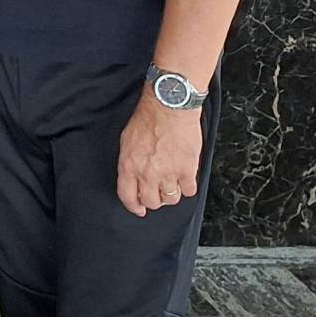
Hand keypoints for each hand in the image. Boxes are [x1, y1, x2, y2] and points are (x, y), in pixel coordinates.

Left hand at [116, 83, 202, 217]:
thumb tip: (133, 176)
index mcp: (129, 165)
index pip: (128, 196)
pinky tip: (186, 177)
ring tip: (173, 182)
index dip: (134, 206)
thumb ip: (130, 162)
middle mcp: (147, 173)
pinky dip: (188, 187)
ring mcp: (167, 173)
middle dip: (155, 200)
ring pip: (171, 199)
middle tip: (159, 193)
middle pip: (152, 201)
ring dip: (172, 193)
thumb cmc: (148, 118)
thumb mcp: (127, 140)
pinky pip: (188, 191)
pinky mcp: (186, 170)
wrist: (169, 107)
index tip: (139, 209)